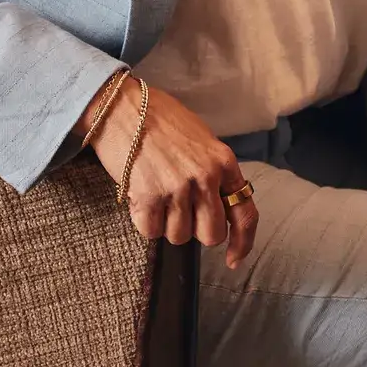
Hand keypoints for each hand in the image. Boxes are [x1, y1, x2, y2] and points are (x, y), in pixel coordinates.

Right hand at [78, 77, 258, 269]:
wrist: (121, 106)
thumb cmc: (159, 119)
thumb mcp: (200, 139)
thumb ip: (214, 172)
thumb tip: (216, 207)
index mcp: (223, 162)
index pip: (245, 213)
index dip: (242, 243)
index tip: (233, 260)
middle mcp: (205, 177)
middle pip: (211, 235)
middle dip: (194, 230)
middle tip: (177, 211)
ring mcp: (178, 188)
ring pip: (179, 236)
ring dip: (166, 223)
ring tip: (155, 193)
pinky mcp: (149, 197)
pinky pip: (151, 231)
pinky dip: (144, 220)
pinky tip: (139, 195)